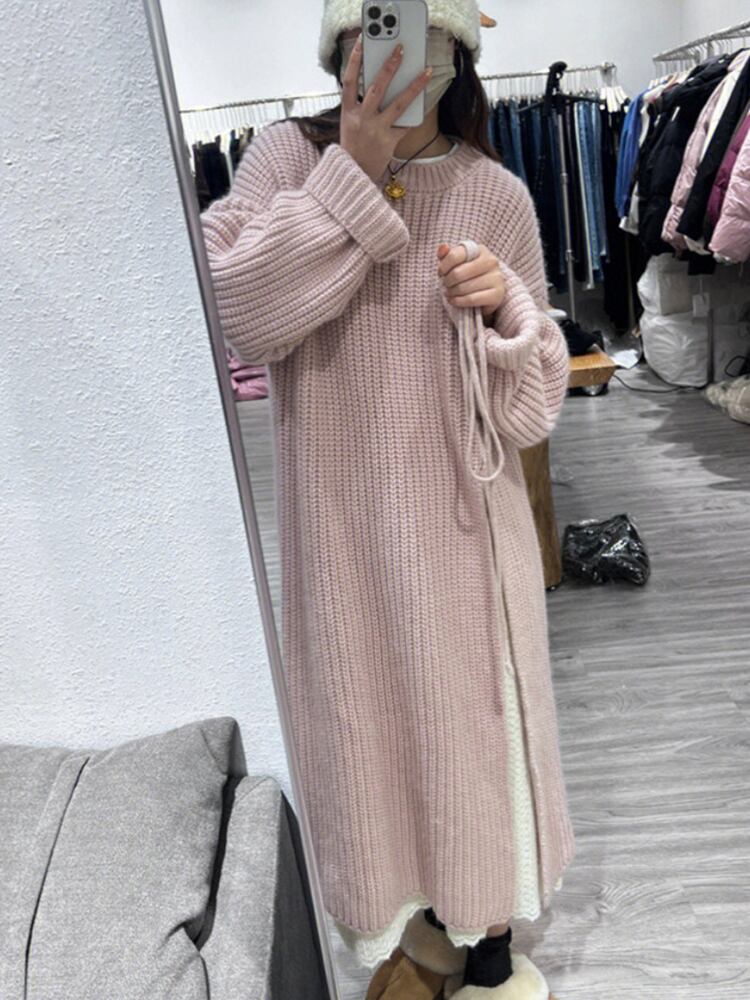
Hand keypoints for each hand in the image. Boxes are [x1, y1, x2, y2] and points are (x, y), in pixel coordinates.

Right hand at [340, 33, 433, 182]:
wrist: (353, 176)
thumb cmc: (353, 148)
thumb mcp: (349, 124)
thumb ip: (359, 106)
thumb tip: (379, 85)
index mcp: (348, 112)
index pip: (349, 81)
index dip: (355, 60)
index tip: (362, 41)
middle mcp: (362, 119)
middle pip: (377, 87)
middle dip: (389, 66)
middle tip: (400, 49)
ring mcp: (376, 130)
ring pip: (398, 103)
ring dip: (414, 86)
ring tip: (426, 71)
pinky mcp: (389, 142)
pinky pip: (406, 124)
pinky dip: (416, 115)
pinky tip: (426, 102)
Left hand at [437, 242, 506, 322]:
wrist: (487, 292)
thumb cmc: (469, 275)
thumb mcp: (458, 262)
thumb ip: (447, 254)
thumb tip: (443, 247)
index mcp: (480, 250)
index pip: (455, 255)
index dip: (443, 266)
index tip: (441, 273)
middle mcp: (491, 261)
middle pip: (457, 273)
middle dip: (447, 282)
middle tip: (445, 285)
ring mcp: (496, 278)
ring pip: (463, 288)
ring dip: (451, 293)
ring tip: (449, 293)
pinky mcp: (497, 294)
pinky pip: (471, 299)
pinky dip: (458, 301)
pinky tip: (454, 300)